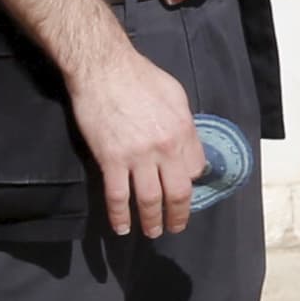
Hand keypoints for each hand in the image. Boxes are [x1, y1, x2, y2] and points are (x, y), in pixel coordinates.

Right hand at [71, 38, 201, 239]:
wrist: (103, 68)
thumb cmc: (140, 76)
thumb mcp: (175, 95)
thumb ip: (184, 123)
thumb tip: (188, 145)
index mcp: (183, 131)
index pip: (196, 168)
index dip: (192, 181)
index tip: (186, 189)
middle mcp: (165, 148)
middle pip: (177, 192)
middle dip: (178, 215)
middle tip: (176, 227)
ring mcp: (137, 156)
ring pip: (149, 199)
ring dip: (151, 221)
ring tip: (153, 232)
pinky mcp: (110, 160)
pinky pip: (117, 196)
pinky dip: (120, 216)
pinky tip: (121, 228)